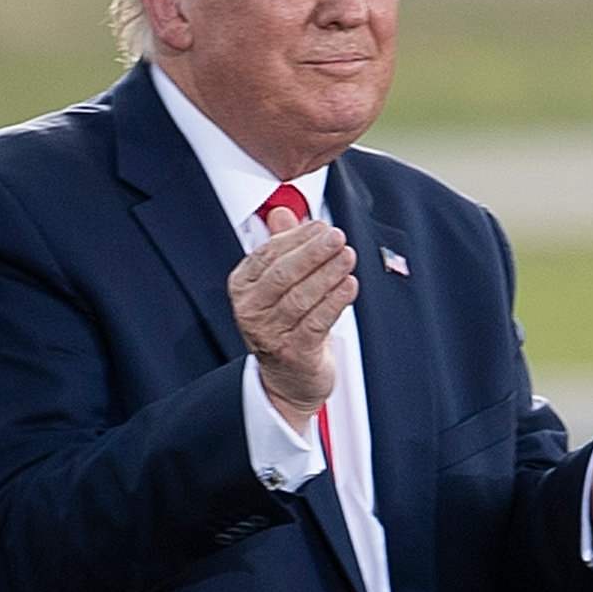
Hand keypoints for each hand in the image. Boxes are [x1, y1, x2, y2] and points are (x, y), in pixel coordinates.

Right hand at [228, 205, 354, 422]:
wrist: (289, 379)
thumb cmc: (286, 324)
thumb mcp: (279, 284)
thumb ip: (281, 247)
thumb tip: (282, 212)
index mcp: (243, 286)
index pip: (268, 254)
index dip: (297, 238)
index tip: (321, 226)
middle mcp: (250, 310)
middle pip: (283, 273)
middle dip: (313, 252)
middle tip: (337, 237)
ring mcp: (269, 333)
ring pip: (302, 296)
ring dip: (329, 274)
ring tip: (348, 257)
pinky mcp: (294, 352)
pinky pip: (317, 321)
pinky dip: (336, 301)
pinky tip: (350, 285)